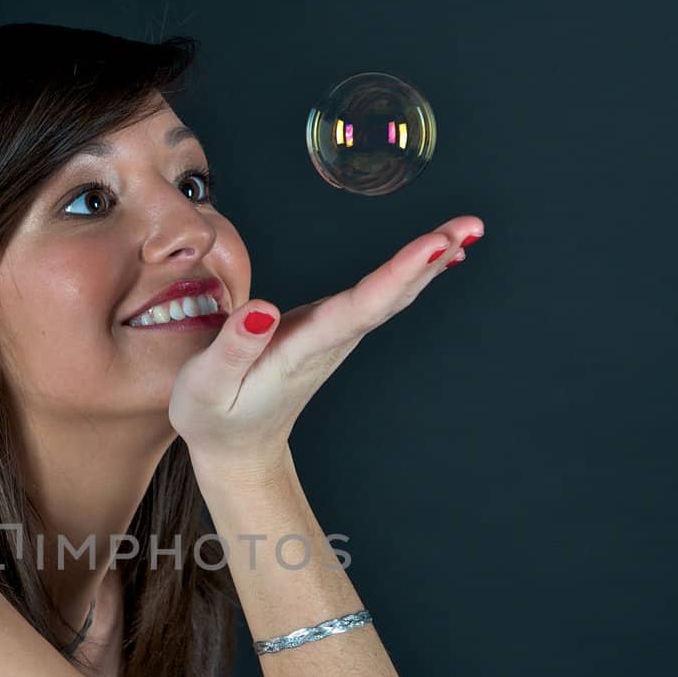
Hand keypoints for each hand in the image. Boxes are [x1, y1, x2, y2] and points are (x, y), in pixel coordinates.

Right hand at [169, 216, 484, 475]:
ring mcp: (336, 338)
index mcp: (301, 350)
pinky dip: (411, 273)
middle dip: (429, 260)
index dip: (397, 275)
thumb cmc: (215, 417)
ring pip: (390, 298)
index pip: (358, 309)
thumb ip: (234, 348)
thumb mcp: (206, 386)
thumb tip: (262, 309)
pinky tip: (439, 255)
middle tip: (471, 226)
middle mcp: (329, 341)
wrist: (238, 449)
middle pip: (388, 298)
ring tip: (466, 231)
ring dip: (428, 262)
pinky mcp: (334, 333)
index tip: (434, 246)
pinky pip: (380, 300)